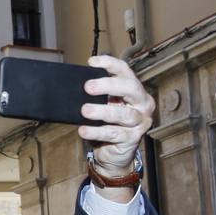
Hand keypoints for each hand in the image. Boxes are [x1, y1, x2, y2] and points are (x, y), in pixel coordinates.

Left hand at [78, 54, 154, 175]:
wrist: (114, 152)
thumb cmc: (108, 124)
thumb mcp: (104, 105)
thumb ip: (96, 95)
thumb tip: (73, 85)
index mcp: (134, 90)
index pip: (125, 71)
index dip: (110, 64)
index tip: (92, 62)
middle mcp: (142, 103)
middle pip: (130, 88)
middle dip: (109, 85)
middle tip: (88, 87)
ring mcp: (140, 122)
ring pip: (124, 114)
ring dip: (103, 111)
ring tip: (85, 110)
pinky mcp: (133, 139)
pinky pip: (114, 134)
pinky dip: (97, 132)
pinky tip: (84, 130)